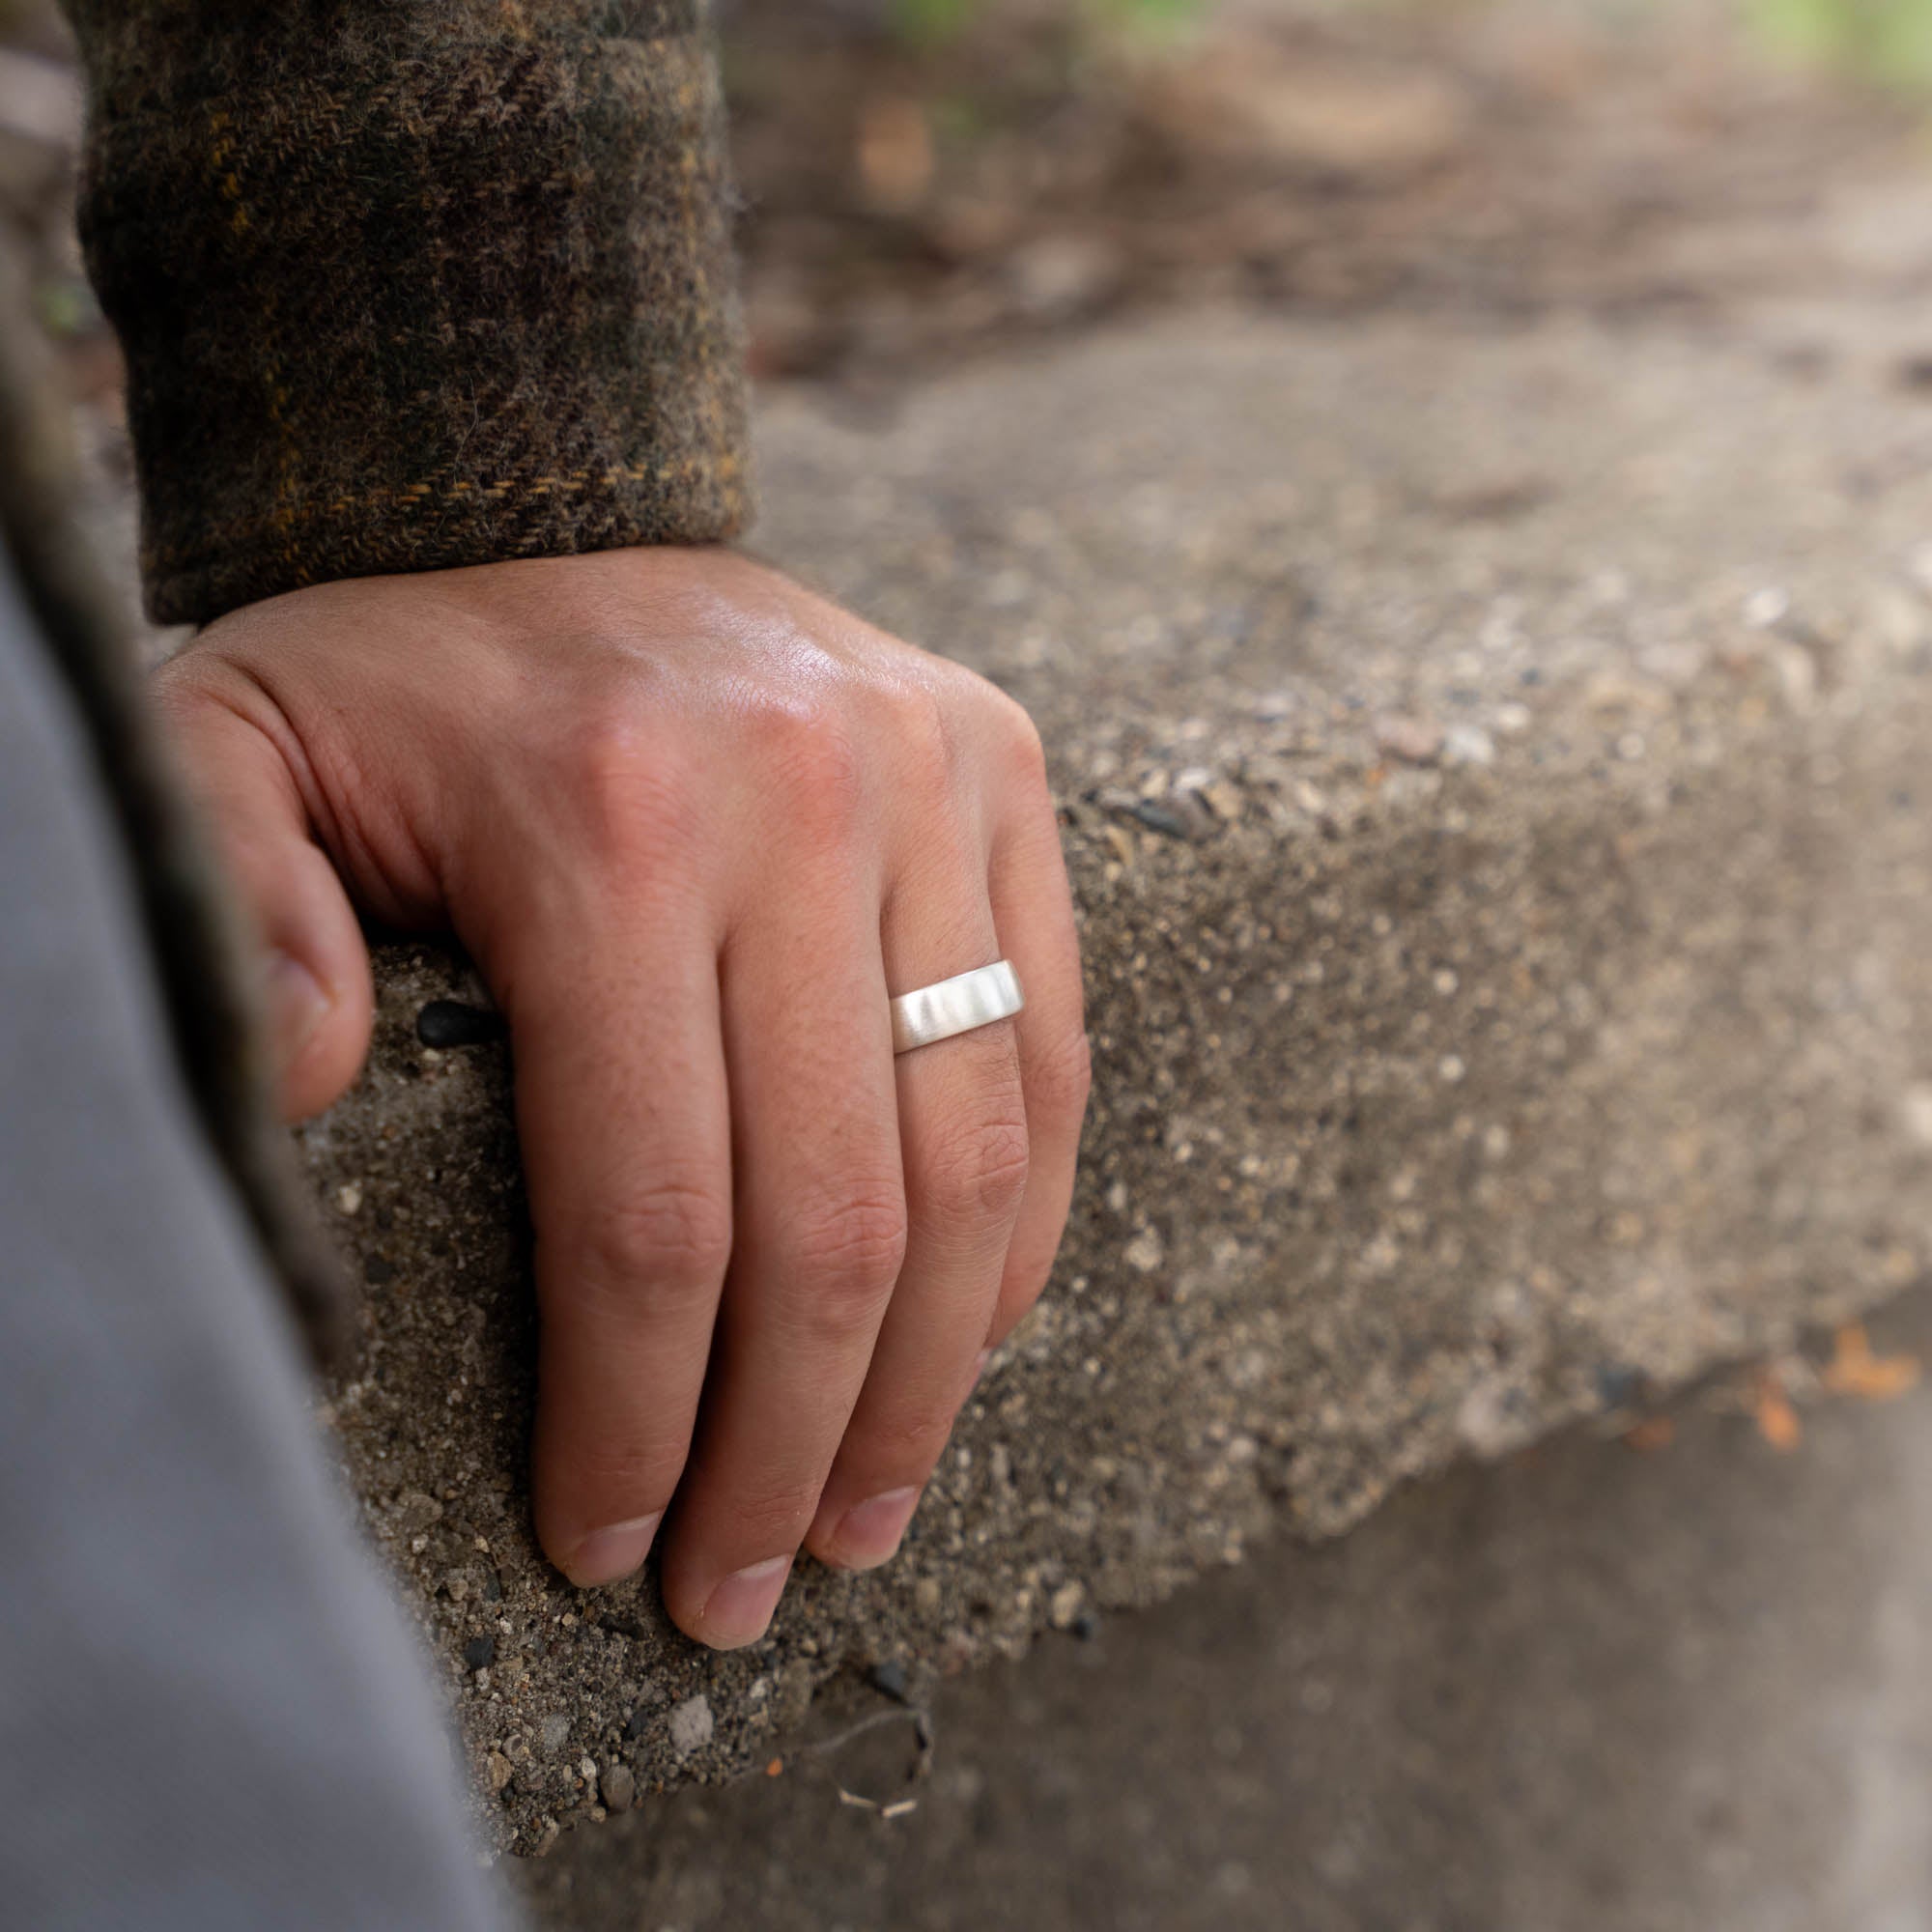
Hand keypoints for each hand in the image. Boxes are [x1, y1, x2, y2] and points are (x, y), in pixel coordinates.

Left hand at [154, 548, 1088, 1647]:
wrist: (564, 504)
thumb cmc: (402, 684)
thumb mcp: (240, 750)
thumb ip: (236, 908)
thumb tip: (307, 1085)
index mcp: (605, 820)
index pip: (648, 1208)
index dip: (638, 1417)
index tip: (610, 1543)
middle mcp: (803, 799)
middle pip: (830, 1219)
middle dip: (792, 1449)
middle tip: (748, 1585)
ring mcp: (934, 785)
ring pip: (973, 1163)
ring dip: (925, 1381)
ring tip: (866, 1517)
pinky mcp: (1011, 785)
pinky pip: (1054, 1059)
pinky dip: (1019, 1236)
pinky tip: (960, 1347)